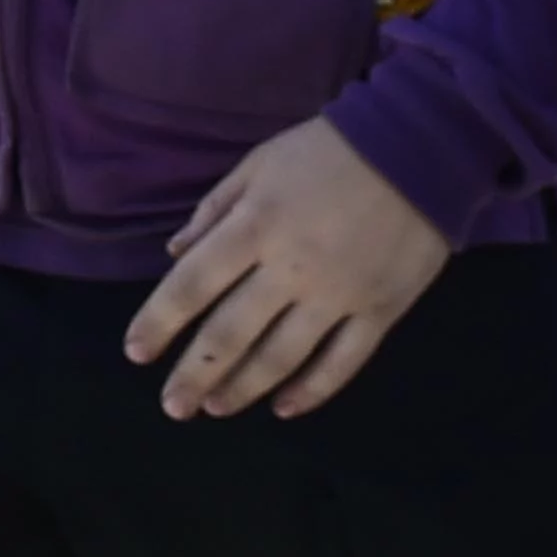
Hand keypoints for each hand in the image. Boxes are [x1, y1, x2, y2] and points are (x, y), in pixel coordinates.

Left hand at [123, 115, 451, 419]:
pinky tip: (284, 408)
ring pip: (282, 357)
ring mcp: (340, 295)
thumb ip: (213, 212)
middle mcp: (291, 269)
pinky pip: (343, 362)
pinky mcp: (382, 311)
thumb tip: (173, 255)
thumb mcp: (257, 165)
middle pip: (231, 333)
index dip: (158, 322)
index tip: (135, 352)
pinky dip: (313, 391)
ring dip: (244, 388)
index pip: (191, 286)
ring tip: (215, 408)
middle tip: (172, 407)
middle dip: (195, 375)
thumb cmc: (328, 151)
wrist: (421, 149)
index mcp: (253, 228)